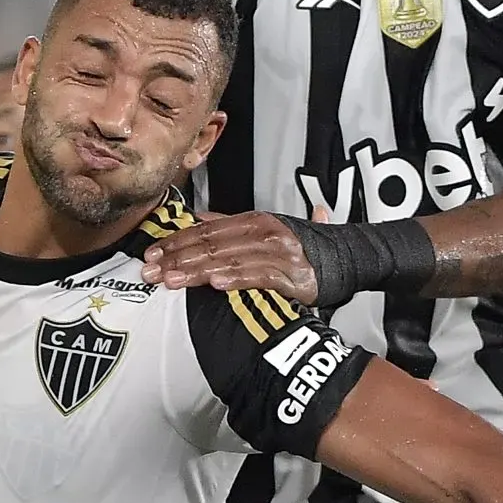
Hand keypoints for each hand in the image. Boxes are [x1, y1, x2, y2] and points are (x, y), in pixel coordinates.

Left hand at [142, 210, 319, 298]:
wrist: (350, 257)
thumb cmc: (306, 247)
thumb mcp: (269, 229)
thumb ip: (233, 225)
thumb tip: (200, 218)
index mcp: (254, 220)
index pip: (206, 229)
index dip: (177, 241)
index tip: (153, 254)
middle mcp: (264, 231)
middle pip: (211, 244)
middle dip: (176, 258)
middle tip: (151, 271)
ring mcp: (278, 252)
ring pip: (228, 259)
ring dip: (196, 272)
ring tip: (171, 280)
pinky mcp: (293, 274)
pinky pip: (258, 276)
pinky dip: (235, 279)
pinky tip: (215, 284)